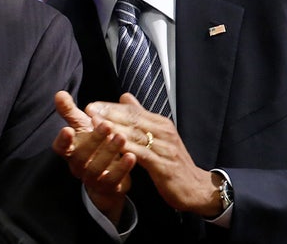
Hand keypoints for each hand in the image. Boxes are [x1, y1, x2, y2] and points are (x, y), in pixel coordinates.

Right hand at [51, 91, 134, 223]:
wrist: (106, 175)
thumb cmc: (93, 145)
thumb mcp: (82, 126)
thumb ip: (70, 111)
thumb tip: (59, 93)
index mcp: (70, 150)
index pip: (60, 147)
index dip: (63, 140)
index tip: (68, 129)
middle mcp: (78, 166)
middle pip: (81, 155)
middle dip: (94, 140)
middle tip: (107, 125)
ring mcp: (92, 178)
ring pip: (96, 168)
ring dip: (109, 152)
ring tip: (122, 137)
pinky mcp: (107, 187)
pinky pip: (113, 179)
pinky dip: (122, 168)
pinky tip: (132, 156)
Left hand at [85, 93, 221, 216]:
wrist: (197, 188)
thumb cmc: (173, 162)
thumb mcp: (158, 136)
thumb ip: (141, 117)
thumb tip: (124, 96)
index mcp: (161, 124)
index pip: (133, 111)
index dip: (111, 107)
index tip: (92, 106)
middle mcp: (164, 132)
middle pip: (133, 120)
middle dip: (110, 114)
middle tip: (89, 111)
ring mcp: (165, 148)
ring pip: (137, 135)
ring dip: (115, 129)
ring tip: (96, 125)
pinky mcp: (165, 166)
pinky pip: (143, 155)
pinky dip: (128, 149)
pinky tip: (114, 147)